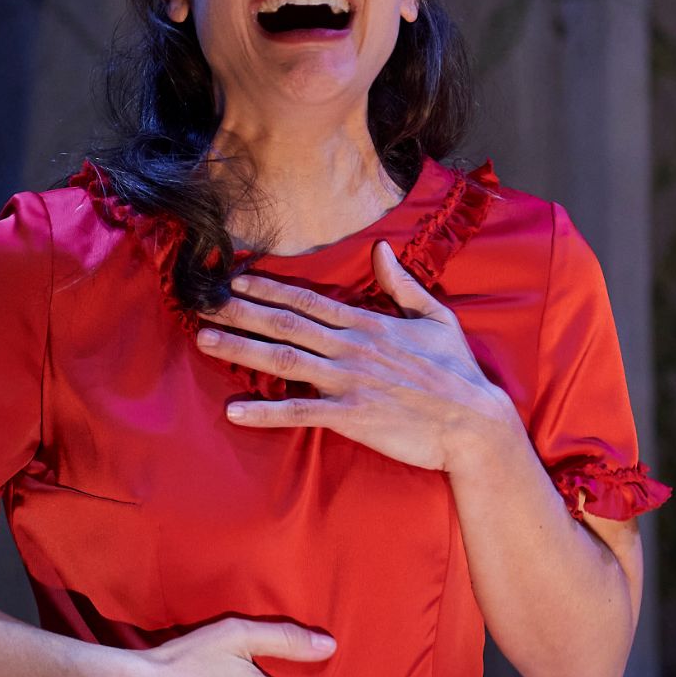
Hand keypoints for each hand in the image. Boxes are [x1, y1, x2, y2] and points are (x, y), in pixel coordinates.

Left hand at [195, 239, 520, 472]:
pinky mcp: (351, 417)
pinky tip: (234, 411)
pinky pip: (300, 413)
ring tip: (203, 341)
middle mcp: (352, 348)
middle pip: (285, 324)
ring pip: (283, 360)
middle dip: (239, 312)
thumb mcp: (436, 318)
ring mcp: (349, 382)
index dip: (268, 288)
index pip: (308, 299)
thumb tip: (381, 251)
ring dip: (240, 349)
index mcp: (369, 324)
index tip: (234, 279)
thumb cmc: (457, 373)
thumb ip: (403, 285)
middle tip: (200, 304)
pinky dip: (265, 412)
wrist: (474, 425)